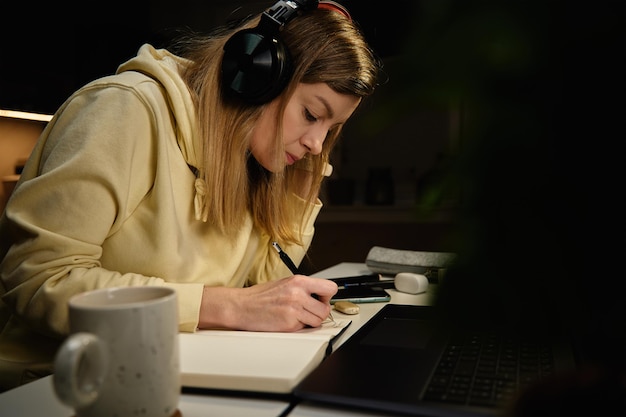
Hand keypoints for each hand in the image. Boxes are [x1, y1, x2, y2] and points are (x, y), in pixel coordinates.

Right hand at [198, 275, 337, 331]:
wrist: (241, 306)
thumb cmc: (260, 296)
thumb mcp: (285, 283)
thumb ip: (303, 288)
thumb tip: (320, 295)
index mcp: (299, 281)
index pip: (330, 288)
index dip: (327, 296)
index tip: (321, 299)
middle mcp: (298, 293)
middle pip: (326, 309)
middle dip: (318, 312)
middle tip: (307, 312)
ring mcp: (294, 309)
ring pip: (318, 320)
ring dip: (309, 321)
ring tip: (296, 316)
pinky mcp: (289, 324)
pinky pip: (304, 328)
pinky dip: (298, 327)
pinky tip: (287, 321)